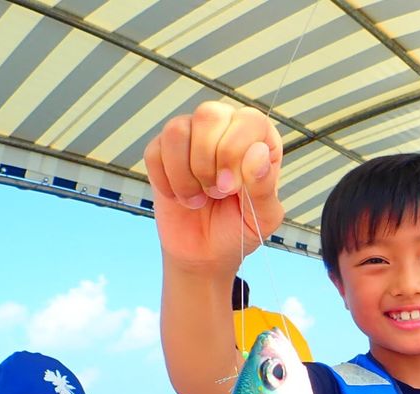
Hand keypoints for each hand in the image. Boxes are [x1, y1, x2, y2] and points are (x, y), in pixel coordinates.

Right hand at [143, 101, 284, 269]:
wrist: (205, 252)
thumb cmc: (238, 229)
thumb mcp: (262, 218)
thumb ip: (264, 188)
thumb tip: (257, 154)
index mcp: (259, 139)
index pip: (248, 120)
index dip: (234, 152)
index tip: (231, 188)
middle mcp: (225, 128)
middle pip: (208, 115)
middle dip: (207, 163)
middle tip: (215, 193)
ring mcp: (192, 136)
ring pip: (177, 130)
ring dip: (184, 174)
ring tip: (197, 197)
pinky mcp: (162, 150)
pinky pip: (155, 151)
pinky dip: (166, 182)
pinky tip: (179, 197)